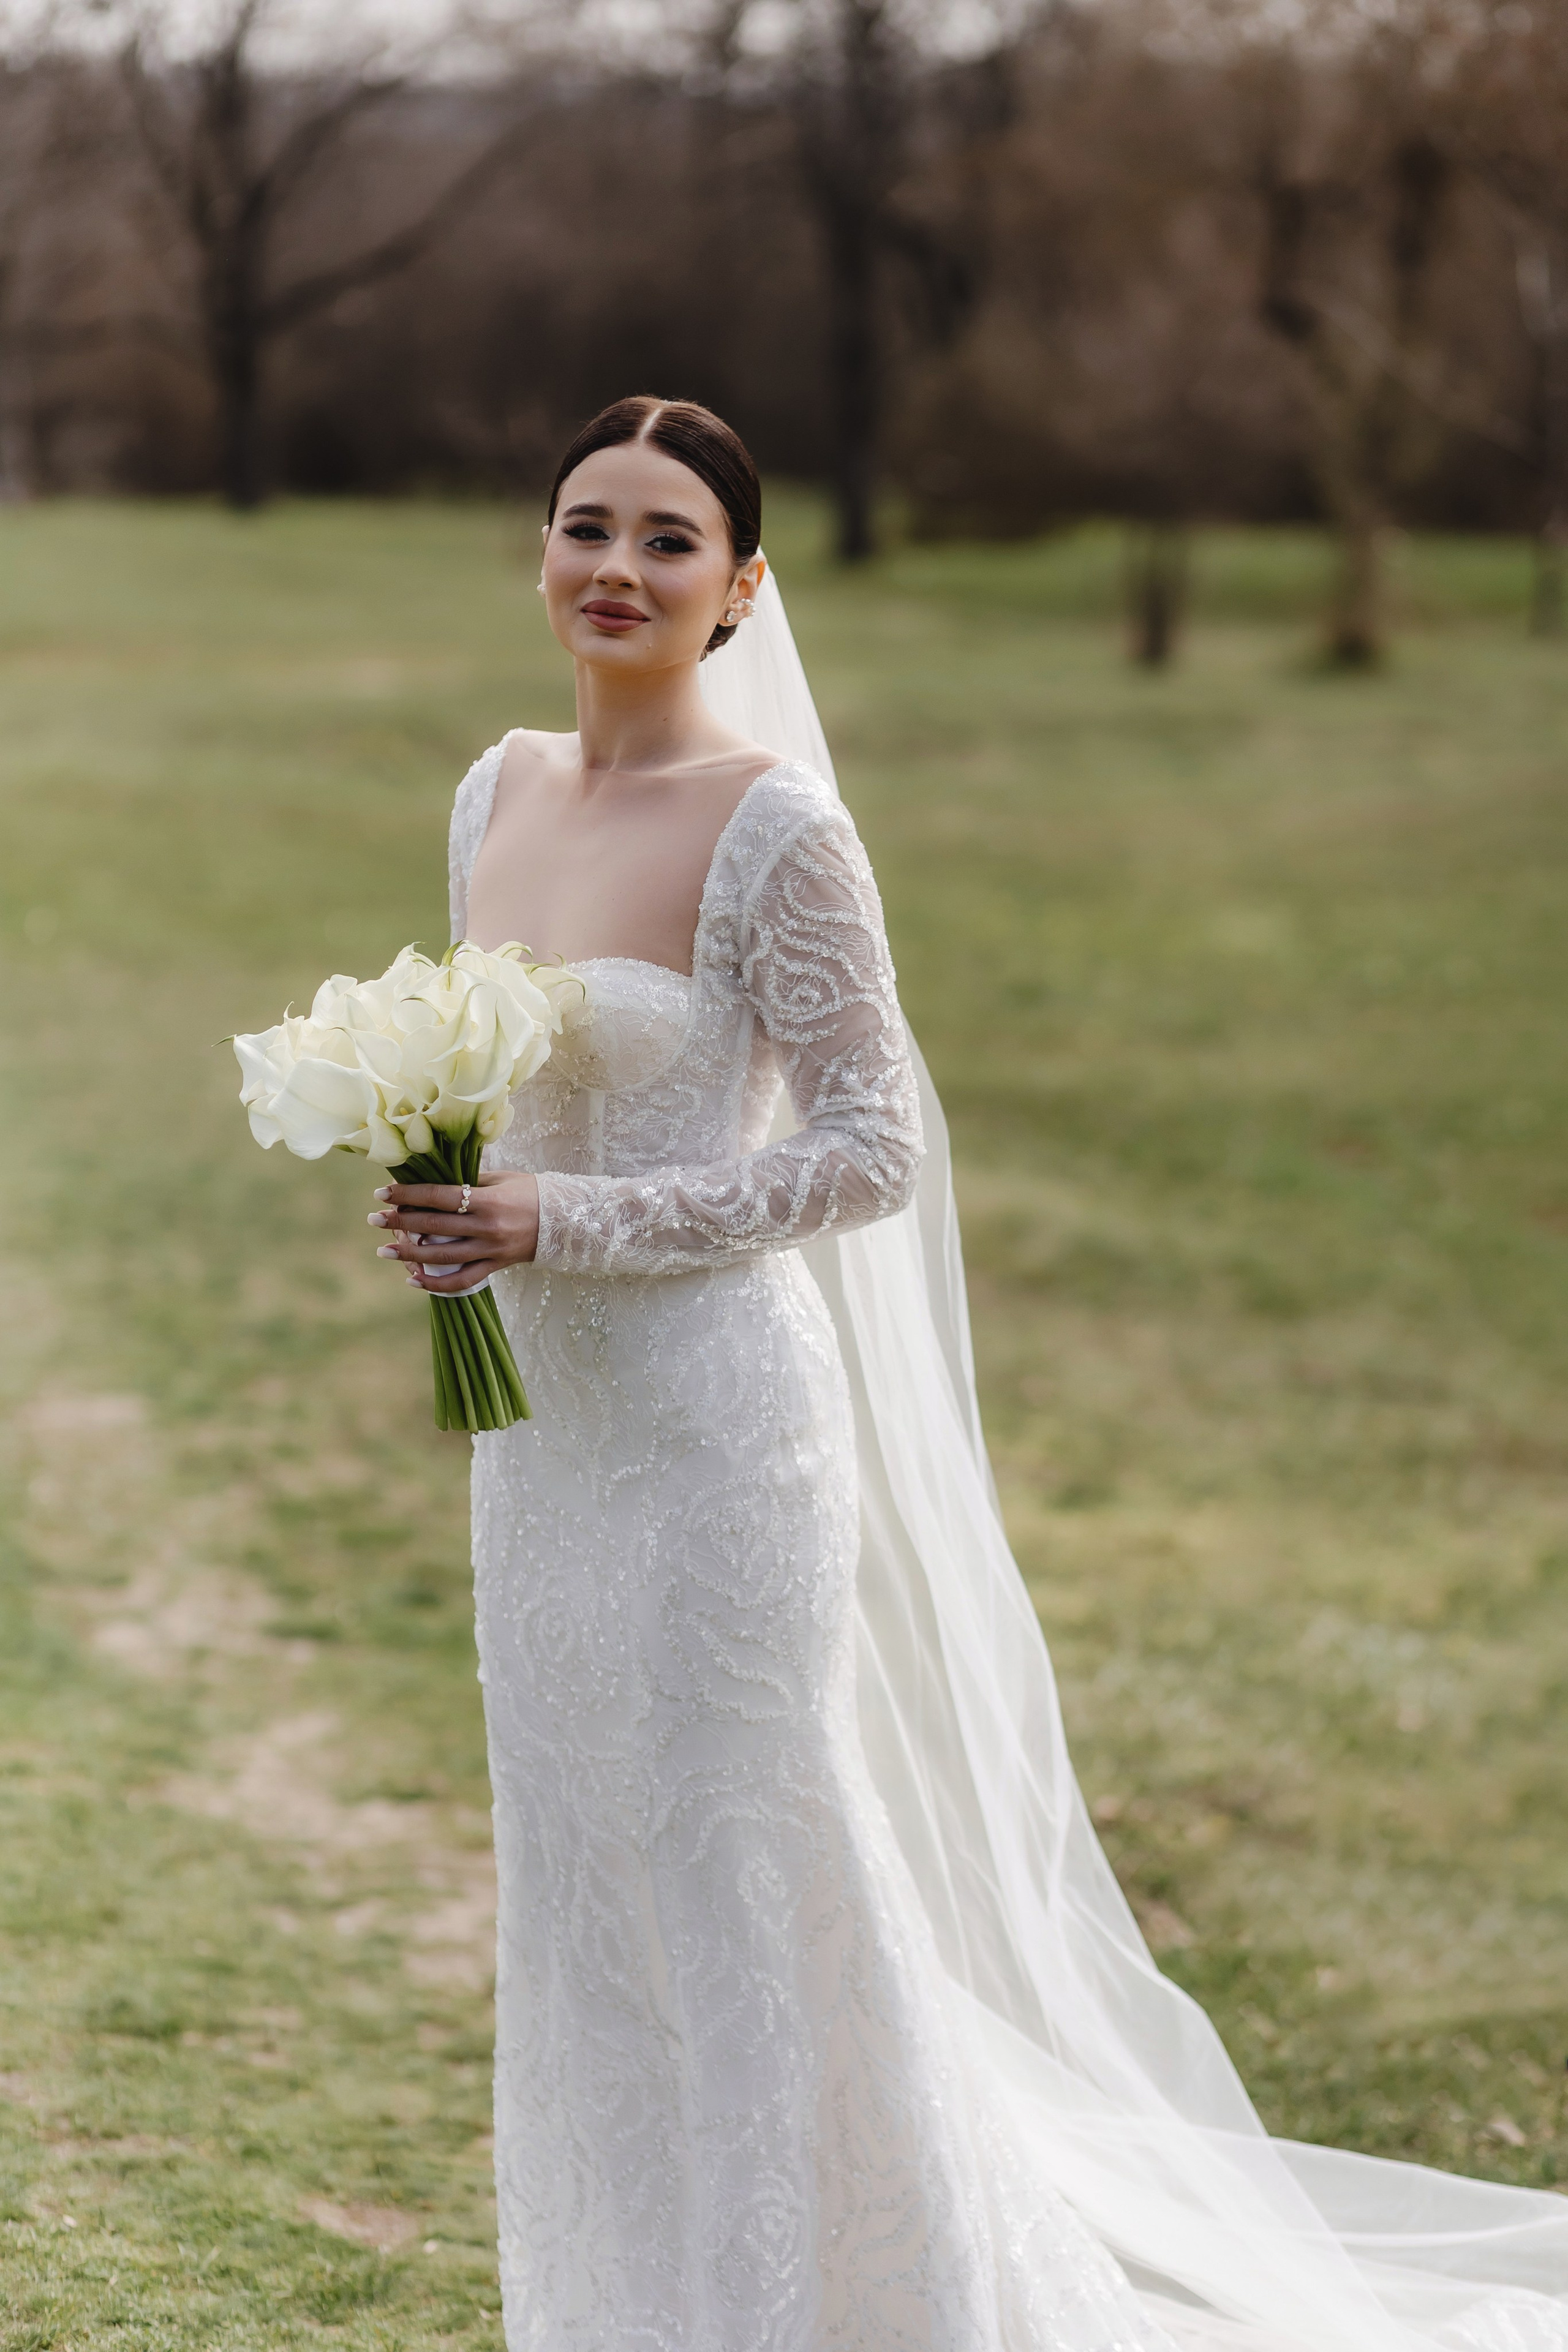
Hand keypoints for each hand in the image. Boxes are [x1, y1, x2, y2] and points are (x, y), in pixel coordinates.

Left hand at [368, 1172, 539, 1292]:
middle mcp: (487, 1226)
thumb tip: (430, 1184)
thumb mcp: (501, 1178)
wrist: (566, 1220)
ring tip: (384, 1250)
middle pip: (434, 1226)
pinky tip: (413, 1280)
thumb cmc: (530, 1192)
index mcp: (486, 1199)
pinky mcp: (496, 1267)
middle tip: (374, 1219)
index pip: (437, 1196)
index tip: (382, 1194)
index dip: (407, 1195)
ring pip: (443, 1257)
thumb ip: (467, 1181)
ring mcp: (491, 1250)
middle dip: (400, 1222)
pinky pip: (462, 1280)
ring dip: (409, 1255)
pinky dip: (437, 1285)